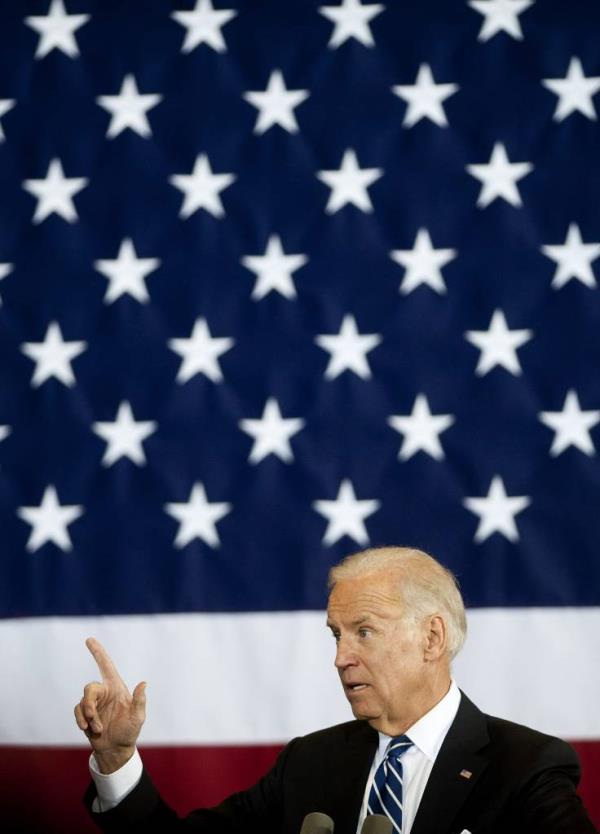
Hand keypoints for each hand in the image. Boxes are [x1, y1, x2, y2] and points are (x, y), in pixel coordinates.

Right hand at [74, 637, 146, 773]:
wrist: (116, 749)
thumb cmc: (129, 731)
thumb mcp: (137, 717)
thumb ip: (139, 701)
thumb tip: (144, 683)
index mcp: (116, 687)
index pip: (106, 665)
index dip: (98, 652)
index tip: (89, 639)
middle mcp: (104, 692)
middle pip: (89, 688)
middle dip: (89, 704)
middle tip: (92, 719)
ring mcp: (94, 703)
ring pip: (82, 701)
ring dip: (88, 717)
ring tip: (97, 729)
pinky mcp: (85, 713)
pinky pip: (77, 711)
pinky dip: (81, 720)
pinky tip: (88, 729)